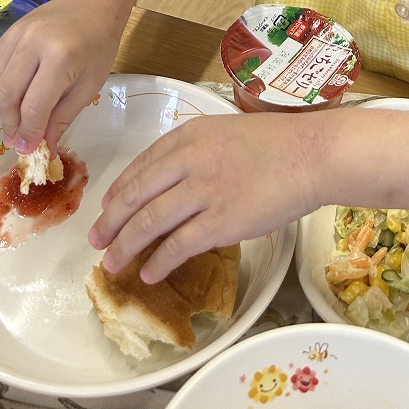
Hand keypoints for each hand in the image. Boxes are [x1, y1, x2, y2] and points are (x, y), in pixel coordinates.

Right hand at [0, 0, 116, 153]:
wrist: (90, 4)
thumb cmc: (97, 46)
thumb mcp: (89, 85)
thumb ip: (62, 117)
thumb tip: (41, 147)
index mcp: (59, 58)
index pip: (34, 106)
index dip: (29, 133)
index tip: (28, 151)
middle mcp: (31, 44)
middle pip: (7, 96)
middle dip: (10, 125)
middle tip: (19, 140)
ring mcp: (14, 36)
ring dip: (1, 110)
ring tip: (17, 122)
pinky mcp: (5, 34)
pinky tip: (12, 100)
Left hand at [90, 112, 326, 281]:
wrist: (312, 155)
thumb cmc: (274, 145)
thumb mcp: (223, 134)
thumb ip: (192, 154)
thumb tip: (164, 186)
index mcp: (188, 135)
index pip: (139, 165)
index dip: (117, 192)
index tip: (106, 210)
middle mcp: (189, 160)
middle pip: (135, 195)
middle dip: (110, 221)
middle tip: (96, 241)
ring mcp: (204, 190)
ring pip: (150, 221)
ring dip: (126, 246)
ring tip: (112, 264)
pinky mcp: (222, 221)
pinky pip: (179, 245)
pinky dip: (159, 261)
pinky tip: (149, 274)